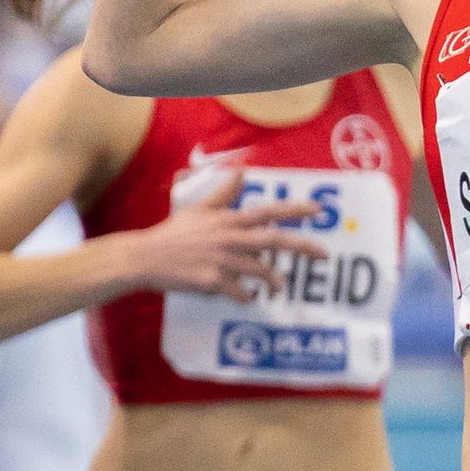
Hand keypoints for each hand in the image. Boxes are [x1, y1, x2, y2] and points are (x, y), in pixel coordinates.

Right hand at [120, 172, 325, 303]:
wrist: (146, 258)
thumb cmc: (173, 233)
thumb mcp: (199, 209)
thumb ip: (224, 193)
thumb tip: (241, 172)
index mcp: (229, 219)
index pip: (269, 212)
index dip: (295, 210)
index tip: (318, 210)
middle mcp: (230, 238)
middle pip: (274, 241)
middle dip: (303, 247)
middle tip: (324, 255)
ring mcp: (222, 260)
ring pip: (260, 271)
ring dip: (274, 280)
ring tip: (280, 287)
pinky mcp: (213, 281)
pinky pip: (239, 292)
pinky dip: (245, 296)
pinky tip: (247, 298)